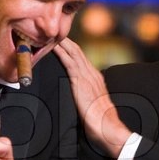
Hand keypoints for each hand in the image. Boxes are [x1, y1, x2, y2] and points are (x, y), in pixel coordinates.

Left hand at [54, 38, 131, 157]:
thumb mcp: (94, 106)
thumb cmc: (102, 122)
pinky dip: (60, 52)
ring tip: (50, 34)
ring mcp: (87, 76)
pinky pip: (69, 62)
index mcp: (96, 79)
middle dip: (66, 41)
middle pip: (77, 51)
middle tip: (53, 32)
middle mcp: (93, 74)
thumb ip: (88, 99)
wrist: (108, 127)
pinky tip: (52, 47)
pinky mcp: (81, 81)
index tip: (61, 43)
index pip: (82, 59)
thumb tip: (82, 100)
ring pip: (73, 52)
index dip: (71, 49)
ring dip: (62, 42)